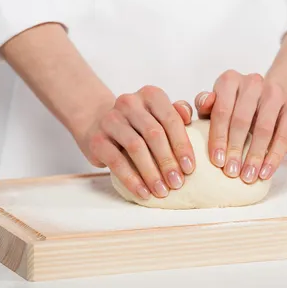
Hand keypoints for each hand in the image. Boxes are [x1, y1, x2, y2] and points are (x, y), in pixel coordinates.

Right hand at [78, 86, 195, 199]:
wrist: (99, 123)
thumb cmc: (139, 123)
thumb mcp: (159, 115)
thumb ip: (178, 115)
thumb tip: (190, 119)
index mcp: (151, 95)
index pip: (171, 119)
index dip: (182, 145)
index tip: (190, 168)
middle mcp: (129, 102)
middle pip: (154, 134)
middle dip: (168, 161)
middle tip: (177, 183)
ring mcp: (110, 119)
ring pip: (136, 147)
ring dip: (151, 173)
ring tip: (162, 191)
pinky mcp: (96, 139)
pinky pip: (116, 161)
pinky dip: (132, 179)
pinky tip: (143, 192)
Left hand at [195, 70, 286, 183]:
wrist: (272, 100)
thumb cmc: (237, 108)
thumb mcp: (217, 106)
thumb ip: (206, 106)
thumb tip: (205, 102)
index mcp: (230, 80)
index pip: (222, 110)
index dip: (218, 137)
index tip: (217, 161)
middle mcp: (253, 82)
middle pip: (242, 119)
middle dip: (235, 149)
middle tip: (231, 172)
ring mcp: (275, 92)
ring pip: (264, 128)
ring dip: (255, 155)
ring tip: (248, 176)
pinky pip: (284, 135)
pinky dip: (274, 156)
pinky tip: (266, 172)